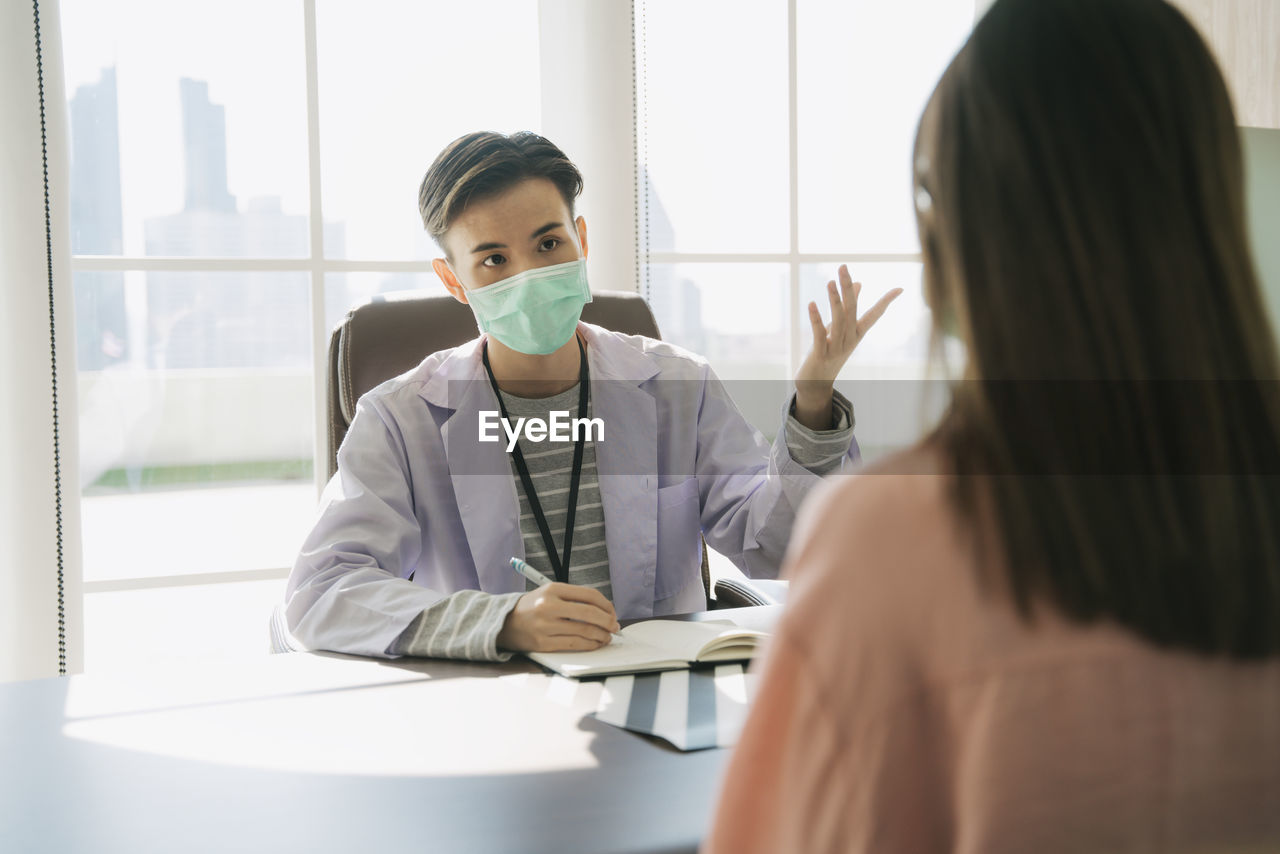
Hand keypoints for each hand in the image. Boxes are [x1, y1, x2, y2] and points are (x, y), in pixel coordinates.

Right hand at [496, 582, 620, 651]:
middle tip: (615, 626)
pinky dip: (589, 645)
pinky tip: (595, 644)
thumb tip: (603, 611)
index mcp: (553, 589)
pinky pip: (574, 645)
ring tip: (606, 637)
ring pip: (584, 631)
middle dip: (608, 621)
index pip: (589, 595)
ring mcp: (545, 625)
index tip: (612, 612)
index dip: (606, 605)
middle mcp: (549, 606)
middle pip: (590, 613)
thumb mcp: (549, 594)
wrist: (503, 623)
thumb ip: (574, 599)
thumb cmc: (532, 608)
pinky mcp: (543, 643)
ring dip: (601, 635)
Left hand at [793, 265, 902, 429]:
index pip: (875, 315)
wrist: (815, 384)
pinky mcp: (820, 355)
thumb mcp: (840, 329)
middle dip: (848, 288)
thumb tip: (859, 283)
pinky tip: (811, 304)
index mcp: (856, 333)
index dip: (886, 301)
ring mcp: (836, 348)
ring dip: (834, 301)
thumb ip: (848, 308)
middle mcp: (850, 340)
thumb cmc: (829, 352)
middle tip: (843, 267)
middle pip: (852, 311)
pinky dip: (816, 319)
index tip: (900, 288)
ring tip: (830, 282)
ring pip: (838, 321)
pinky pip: (820, 335)